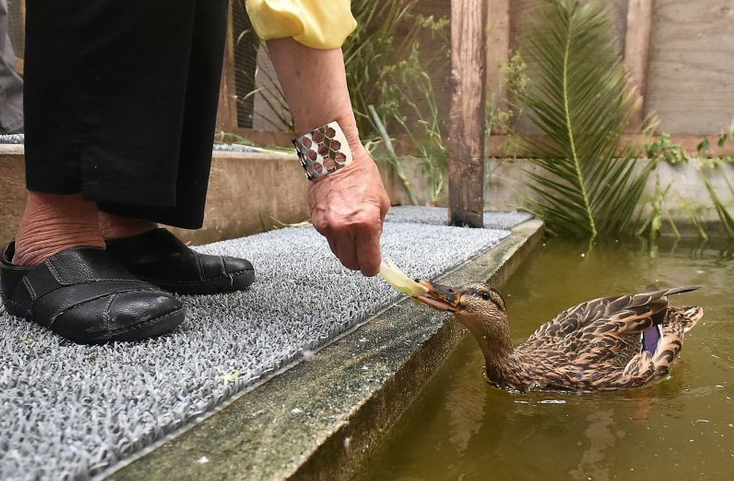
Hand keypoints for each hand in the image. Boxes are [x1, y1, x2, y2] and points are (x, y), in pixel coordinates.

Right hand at [308, 148, 389, 275]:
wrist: (334, 157)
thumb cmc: (362, 176)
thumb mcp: (381, 203)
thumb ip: (377, 230)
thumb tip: (373, 249)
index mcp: (365, 223)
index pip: (368, 262)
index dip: (372, 268)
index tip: (374, 266)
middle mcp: (344, 228)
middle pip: (350, 263)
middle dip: (358, 261)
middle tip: (364, 252)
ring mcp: (327, 226)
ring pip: (338, 252)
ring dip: (346, 248)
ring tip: (352, 230)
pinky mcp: (316, 223)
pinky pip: (328, 239)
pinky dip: (336, 236)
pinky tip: (341, 219)